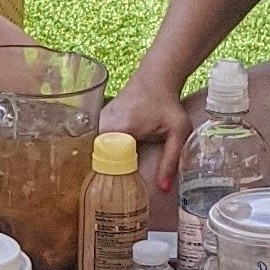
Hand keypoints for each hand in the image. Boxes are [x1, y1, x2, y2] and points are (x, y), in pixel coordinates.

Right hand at [102, 70, 194, 191]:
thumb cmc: (167, 104)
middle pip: (94, 159)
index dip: (109, 179)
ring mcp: (98, 121)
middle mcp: (104, 125)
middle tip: (111, 188)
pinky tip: (108, 161)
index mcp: (120, 130)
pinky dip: (99, 152)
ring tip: (107, 176)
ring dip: (99, 163)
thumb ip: (170, 160)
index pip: (104, 164)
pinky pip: (92, 142)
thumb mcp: (178, 131)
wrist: (155, 78)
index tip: (116, 190)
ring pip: (91, 150)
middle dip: (102, 174)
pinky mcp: (97, 120)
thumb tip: (163, 189)